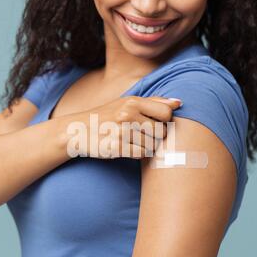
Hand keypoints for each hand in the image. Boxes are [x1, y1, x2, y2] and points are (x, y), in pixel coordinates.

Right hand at [60, 96, 181, 158]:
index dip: (165, 121)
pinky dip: (139, 153)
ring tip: (133, 140)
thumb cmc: (107, 116)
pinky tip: (129, 148)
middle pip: (161, 131)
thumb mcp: (127, 103)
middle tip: (142, 134)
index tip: (155, 123)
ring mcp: (122, 132)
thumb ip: (154, 102)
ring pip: (153, 144)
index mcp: (132, 102)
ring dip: (147, 145)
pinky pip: (142, 154)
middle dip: (156, 135)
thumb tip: (179, 102)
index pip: (166, 113)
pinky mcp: (117, 148)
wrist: (78, 131)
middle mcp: (127, 115)